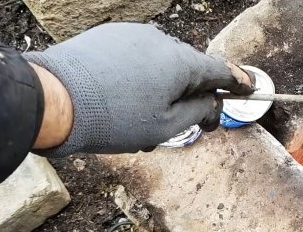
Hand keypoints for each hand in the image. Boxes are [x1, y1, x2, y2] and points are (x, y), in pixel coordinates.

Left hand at [25, 23, 253, 156]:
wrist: (53, 100)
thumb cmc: (113, 119)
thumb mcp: (166, 127)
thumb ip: (199, 112)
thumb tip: (211, 102)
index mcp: (182, 63)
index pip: (220, 71)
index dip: (237, 83)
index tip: (248, 88)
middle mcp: (162, 41)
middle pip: (189, 68)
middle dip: (190, 95)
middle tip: (184, 122)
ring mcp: (133, 35)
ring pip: (162, 64)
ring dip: (162, 89)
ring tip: (141, 120)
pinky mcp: (109, 36)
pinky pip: (137, 56)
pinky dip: (140, 77)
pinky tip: (123, 99)